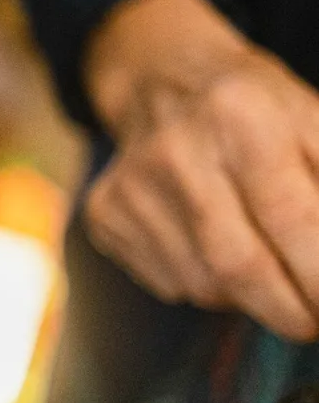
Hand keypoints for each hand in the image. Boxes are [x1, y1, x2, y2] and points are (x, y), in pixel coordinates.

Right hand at [85, 0, 318, 338]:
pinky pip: (170, 281)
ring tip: (266, 266)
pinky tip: (213, 247)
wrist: (160, 82)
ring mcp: (131, 185)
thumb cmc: (256, 109)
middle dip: (289, 310)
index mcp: (240, 114)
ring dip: (249, 296)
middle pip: (238, 265)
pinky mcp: (104, 214)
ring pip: (204, 283)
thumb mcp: (310, 121)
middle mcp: (174, 149)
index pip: (293, 217)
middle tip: (313, 320)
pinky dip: (207, 284)